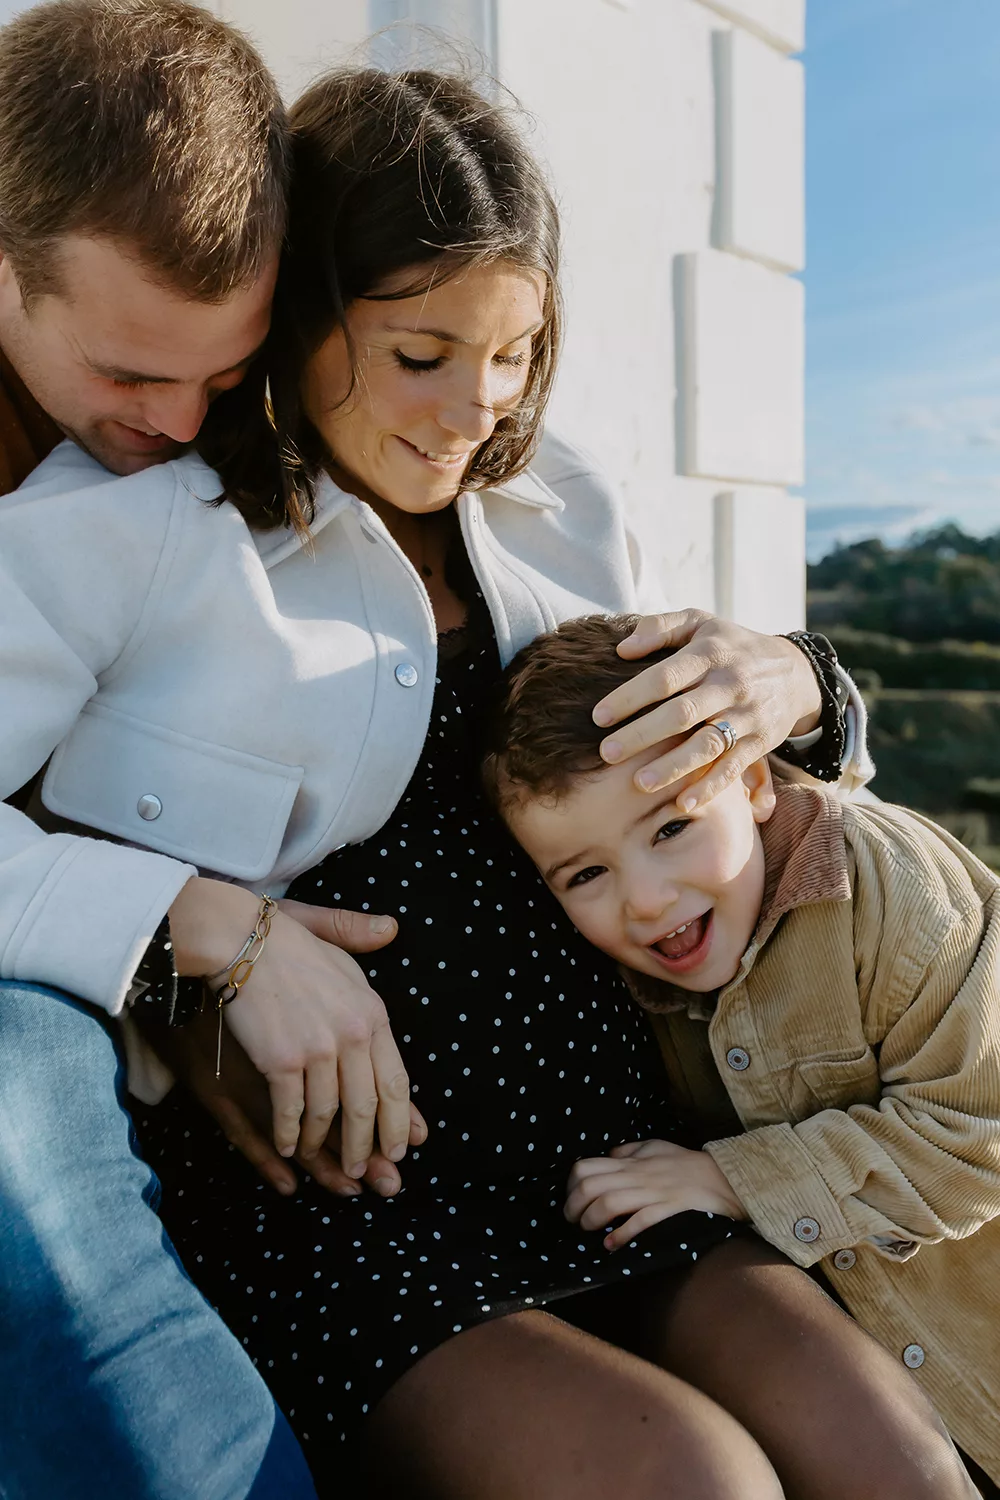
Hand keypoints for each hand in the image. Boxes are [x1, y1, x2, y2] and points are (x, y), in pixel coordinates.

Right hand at [169, 881, 409, 1166]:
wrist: (234, 939)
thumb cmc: (281, 939)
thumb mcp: (333, 936)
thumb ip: (363, 941)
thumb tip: (392, 929)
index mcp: (372, 1011)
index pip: (395, 1080)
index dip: (398, 1121)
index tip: (398, 1148)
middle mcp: (353, 1034)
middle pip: (366, 1107)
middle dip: (363, 1148)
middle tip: (360, 1173)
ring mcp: (319, 1050)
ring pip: (328, 1115)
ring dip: (321, 1145)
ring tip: (317, 1159)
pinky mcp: (282, 1062)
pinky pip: (291, 1113)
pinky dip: (288, 1135)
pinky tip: (285, 1146)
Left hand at [564, 1139, 746, 1250]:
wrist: (722, 1176)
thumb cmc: (686, 1162)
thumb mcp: (653, 1146)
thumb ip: (628, 1150)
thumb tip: (607, 1155)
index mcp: (630, 1161)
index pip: (585, 1167)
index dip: (570, 1186)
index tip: (571, 1200)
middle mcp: (637, 1175)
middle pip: (590, 1187)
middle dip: (574, 1207)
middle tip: (574, 1221)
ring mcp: (652, 1192)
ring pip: (609, 1203)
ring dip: (592, 1220)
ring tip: (589, 1231)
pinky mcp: (668, 1208)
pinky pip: (641, 1220)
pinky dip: (621, 1234)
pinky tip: (611, 1244)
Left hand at [592, 610, 822, 805]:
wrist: (794, 671)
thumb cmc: (730, 645)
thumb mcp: (700, 622)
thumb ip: (660, 628)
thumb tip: (622, 648)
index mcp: (709, 654)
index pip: (665, 677)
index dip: (631, 697)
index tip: (599, 716)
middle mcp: (729, 685)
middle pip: (682, 713)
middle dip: (643, 735)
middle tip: (607, 752)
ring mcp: (746, 716)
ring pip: (708, 744)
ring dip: (674, 766)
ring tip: (639, 783)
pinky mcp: (759, 742)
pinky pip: (734, 768)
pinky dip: (711, 787)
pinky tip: (684, 803)